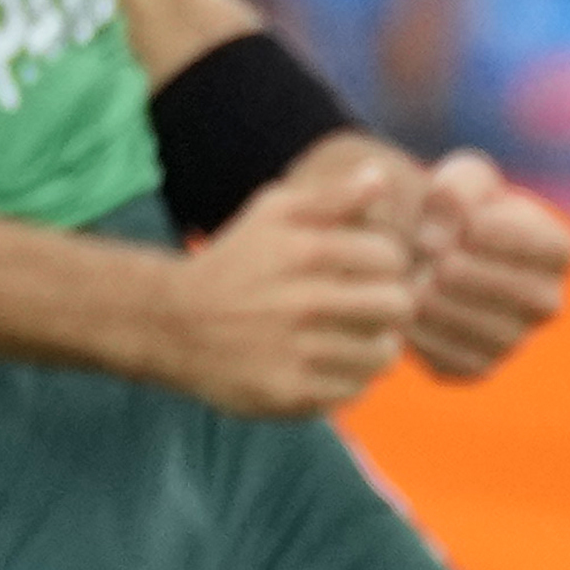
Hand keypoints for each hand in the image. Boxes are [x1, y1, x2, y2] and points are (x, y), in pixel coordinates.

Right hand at [153, 140, 419, 418]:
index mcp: (304, 251)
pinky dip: (348, 380)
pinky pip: (354, 391)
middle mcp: (302, 302)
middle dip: (391, 305)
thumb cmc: (235, 261)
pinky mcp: (288, 392)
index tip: (368, 271)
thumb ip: (331, 196)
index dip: (388, 263)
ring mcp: (295, 351)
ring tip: (354, 339)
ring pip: (381, 355)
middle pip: (397, 307)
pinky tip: (329, 364)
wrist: (171, 322)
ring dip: (374, 347)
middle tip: (371, 308)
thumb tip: (380, 177)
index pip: (392, 258)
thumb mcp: (273, 212)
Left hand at [398, 149, 569, 383]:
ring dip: (439, 300)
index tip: (457, 225)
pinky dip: (423, 335)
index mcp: (559, 252)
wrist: (418, 255)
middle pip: (516, 292)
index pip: (547, 249)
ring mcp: (515, 340)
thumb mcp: (459, 178)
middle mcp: (547, 303)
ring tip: (412, 276)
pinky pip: (453, 358)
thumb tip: (441, 237)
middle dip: (462, 267)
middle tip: (424, 252)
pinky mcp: (476, 368)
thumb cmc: (449, 209)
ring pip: (483, 329)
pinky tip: (404, 308)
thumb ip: (457, 187)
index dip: (500, 236)